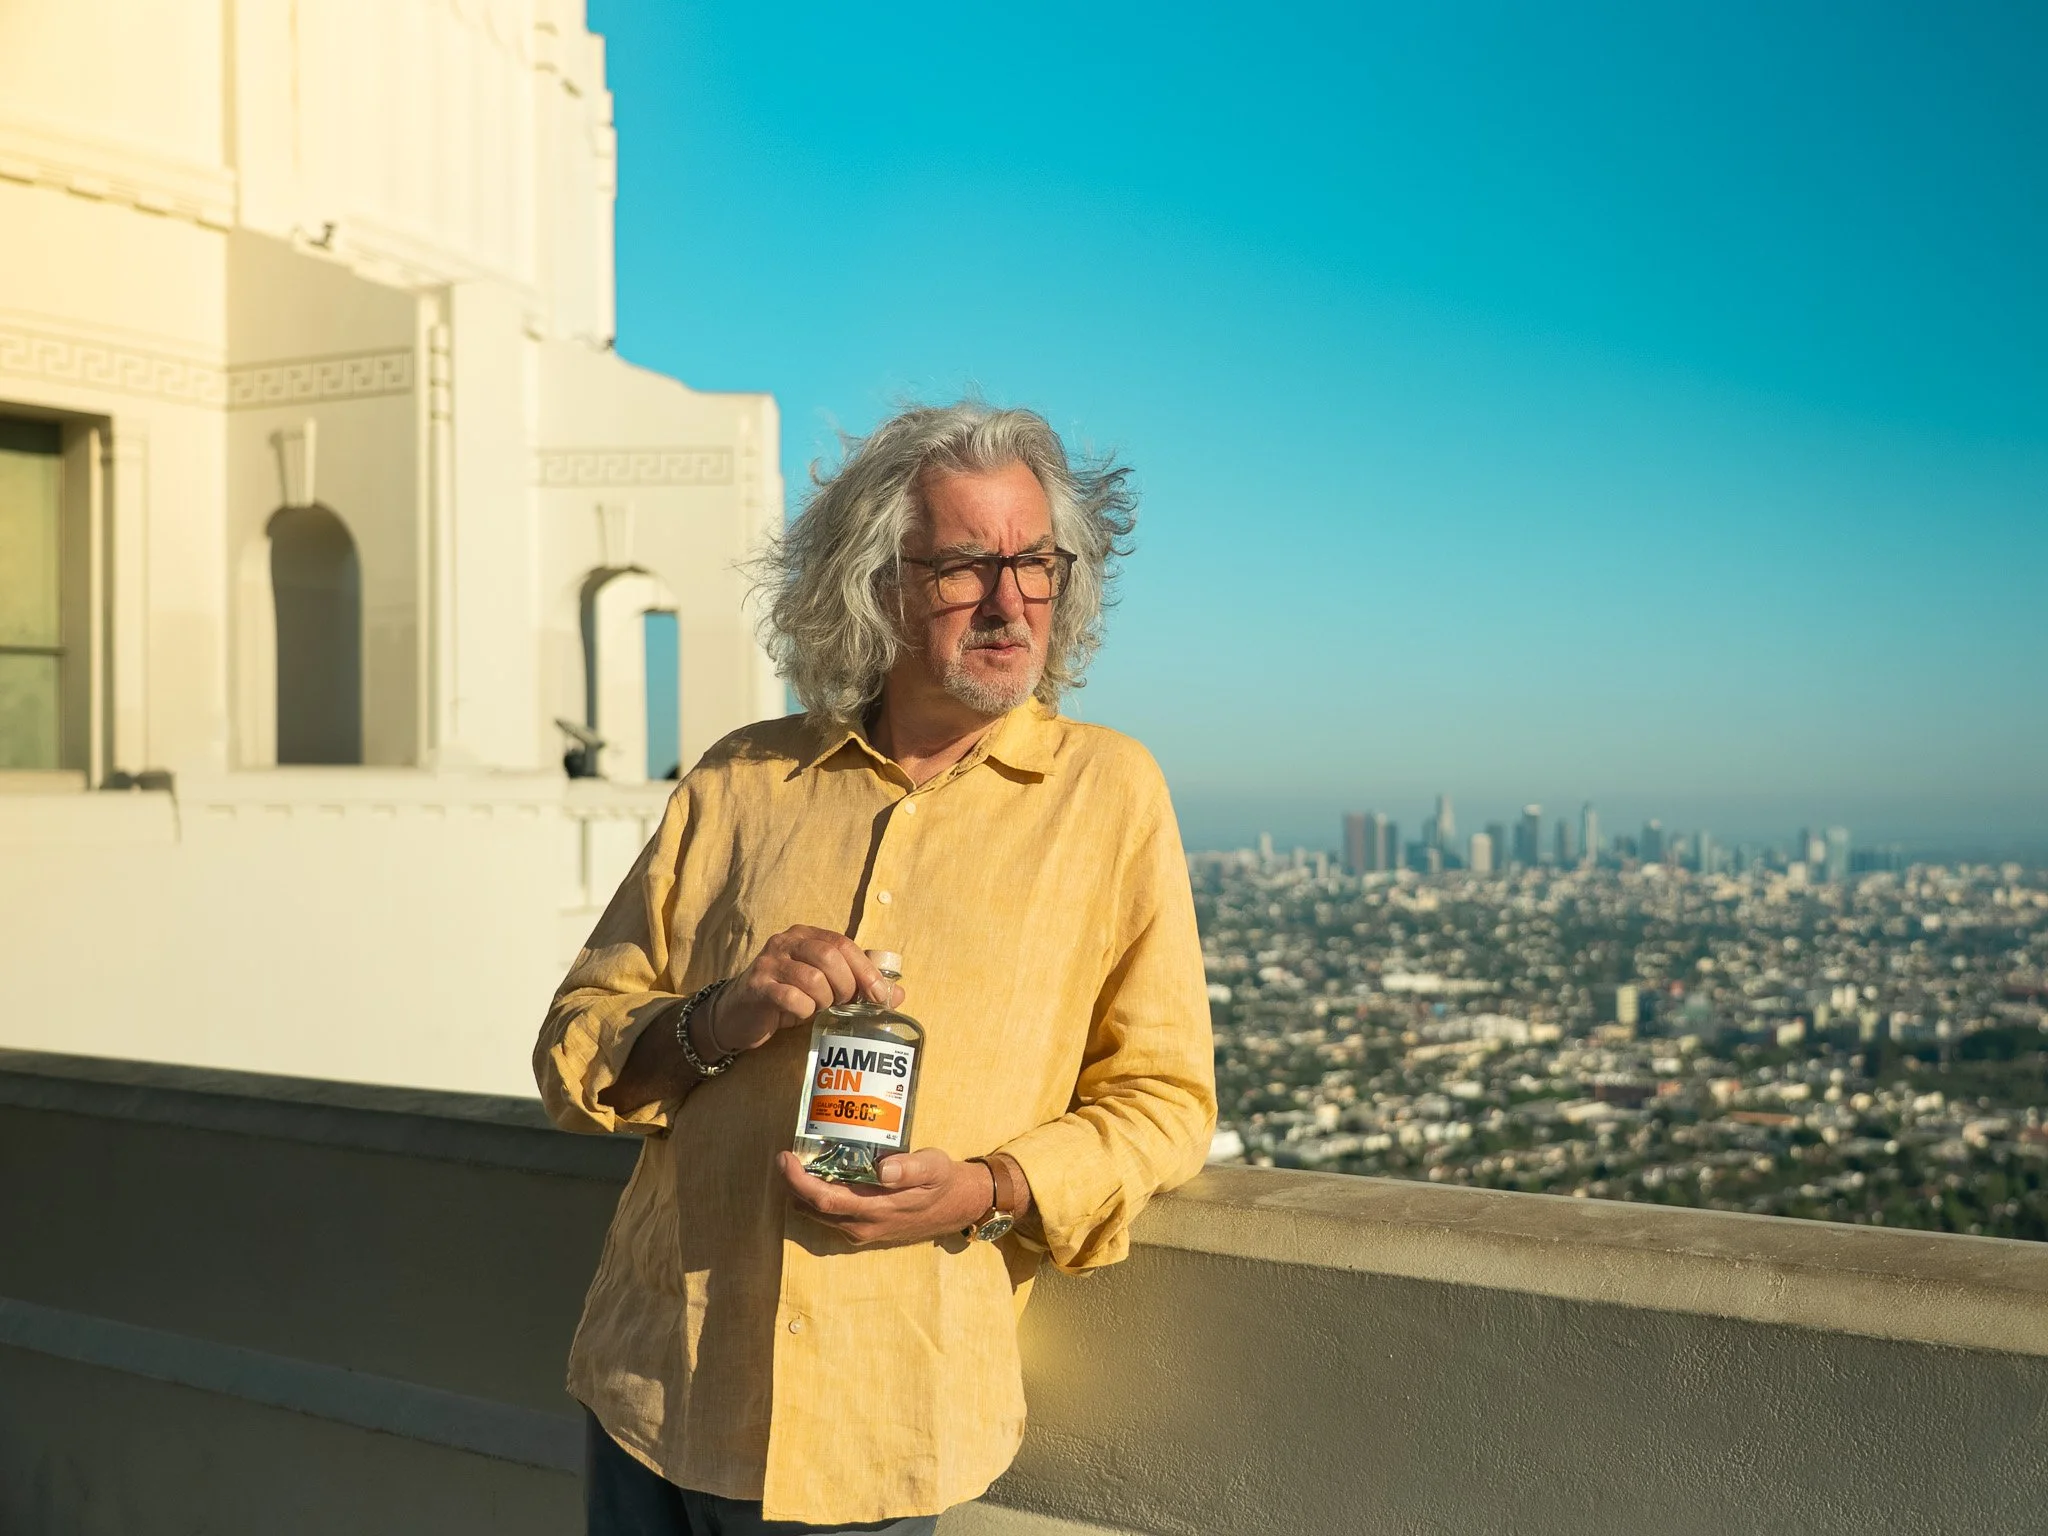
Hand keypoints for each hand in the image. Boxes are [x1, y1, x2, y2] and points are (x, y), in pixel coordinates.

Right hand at [704, 926, 903, 1055]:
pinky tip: (798, 1014)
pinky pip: (791, 998)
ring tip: (817, 1008)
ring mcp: (769, 963)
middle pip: (830, 957)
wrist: (738, 1015)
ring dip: (823, 1000)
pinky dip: (803, 1011)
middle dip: (845, 986)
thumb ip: (858, 986)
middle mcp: (786, 942)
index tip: (880, 996)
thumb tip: (897, 995)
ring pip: (812, 979)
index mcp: (806, 935)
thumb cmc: (787, 997)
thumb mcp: (825, 988)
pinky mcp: (756, 987)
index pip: (843, 943)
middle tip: (842, 1003)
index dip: (866, 970)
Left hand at [777, 1148, 993, 1245]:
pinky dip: (817, 1198)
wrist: (956, 1207)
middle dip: (792, 1184)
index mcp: (875, 1209)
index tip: (785, 1158)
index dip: (798, 1181)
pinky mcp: (863, 1229)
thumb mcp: (933, 1167)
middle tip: (785, 1157)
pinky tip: (821, 1177)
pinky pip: (829, 1216)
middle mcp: (862, 1226)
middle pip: (812, 1208)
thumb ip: (909, 1167)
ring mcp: (861, 1231)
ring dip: (802, 1192)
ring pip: (817, 1215)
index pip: (824, 1199)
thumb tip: (882, 1169)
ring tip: (800, 1163)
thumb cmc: (942, 1181)